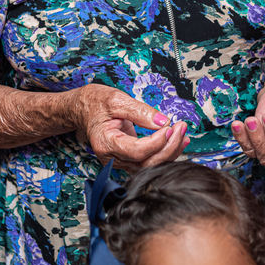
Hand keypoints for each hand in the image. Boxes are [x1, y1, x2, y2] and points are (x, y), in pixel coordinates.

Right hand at [73, 84, 187, 170]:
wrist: (82, 108)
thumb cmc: (95, 102)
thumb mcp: (116, 99)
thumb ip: (140, 111)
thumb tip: (163, 121)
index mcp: (105, 143)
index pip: (137, 151)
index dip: (156, 142)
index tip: (169, 127)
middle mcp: (112, 157)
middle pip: (146, 162)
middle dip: (168, 146)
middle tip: (181, 127)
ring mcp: (119, 160)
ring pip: (150, 165)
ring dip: (170, 150)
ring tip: (182, 133)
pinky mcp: (127, 159)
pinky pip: (148, 161)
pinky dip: (164, 152)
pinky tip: (176, 140)